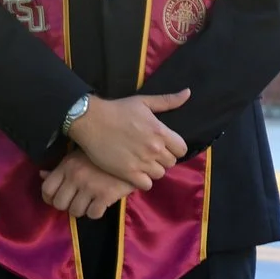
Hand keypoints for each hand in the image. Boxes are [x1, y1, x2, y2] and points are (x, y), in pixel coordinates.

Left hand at [40, 152, 136, 218]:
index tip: (58, 199)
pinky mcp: (106, 195)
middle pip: (59, 204)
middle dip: (67, 206)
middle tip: (76, 202)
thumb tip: (42, 175)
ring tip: (89, 203)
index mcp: (67, 165)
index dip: (50, 198)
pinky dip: (96, 212)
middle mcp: (76, 176)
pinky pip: (93, 214)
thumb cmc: (103, 155)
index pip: (47, 189)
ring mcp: (90, 186)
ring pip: (75, 211)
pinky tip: (101, 204)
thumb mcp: (78, 156)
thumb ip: (60, 168)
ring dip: (82, 210)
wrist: (133, 154)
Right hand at [65, 90, 189, 188]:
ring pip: (159, 174)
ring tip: (142, 162)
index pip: (182, 149)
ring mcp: (142, 162)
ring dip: (153, 169)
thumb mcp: (144, 101)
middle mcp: (155, 149)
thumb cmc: (118, 109)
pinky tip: (135, 172)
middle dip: (163, 158)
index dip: (174, 148)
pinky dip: (143, 180)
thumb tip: (188, 93)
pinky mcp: (128, 173)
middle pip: (171, 162)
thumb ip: (168, 100)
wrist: (91, 121)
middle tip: (150, 153)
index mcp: (161, 132)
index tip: (164, 146)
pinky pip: (146, 185)